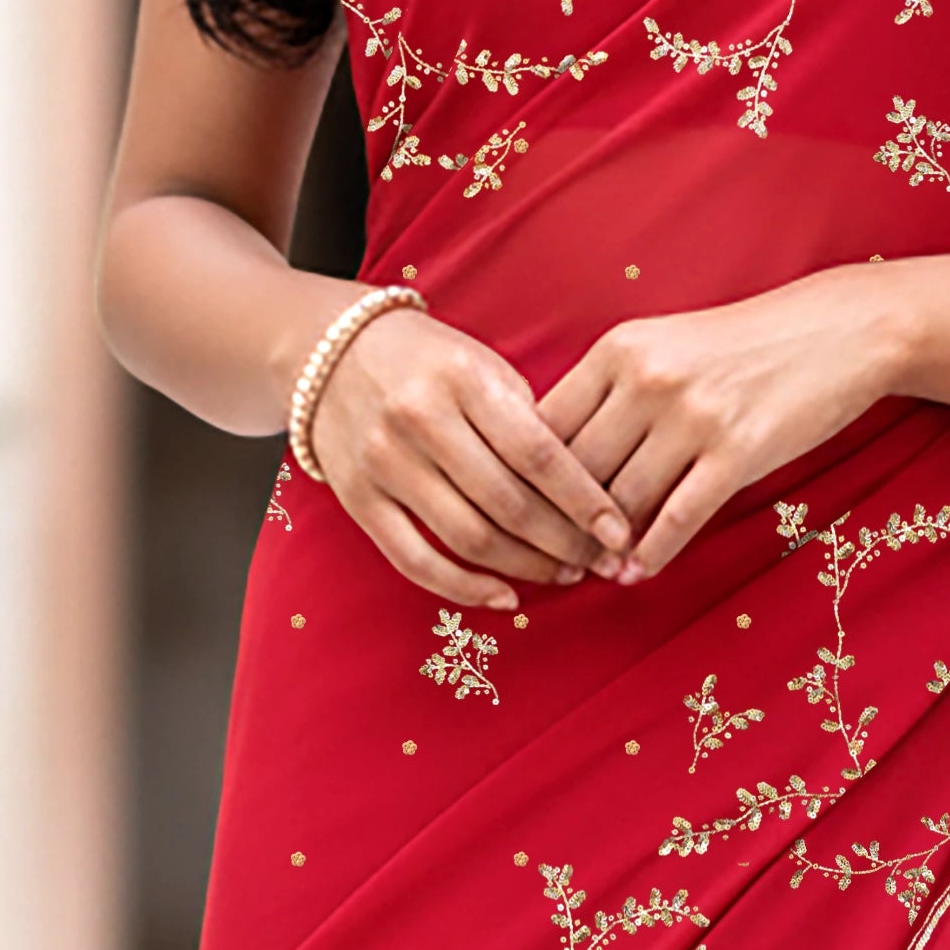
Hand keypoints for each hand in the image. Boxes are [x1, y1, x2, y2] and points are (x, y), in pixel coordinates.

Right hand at [306, 302, 632, 611]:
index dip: (585, 501)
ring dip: (526, 567)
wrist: (329, 352)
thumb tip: (586, 491)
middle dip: (565, 543)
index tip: (620, 533)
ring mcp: (385, 462)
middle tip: (601, 562)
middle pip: (508, 503)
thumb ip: (528, 418)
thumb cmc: (428, 359)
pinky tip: (504, 597)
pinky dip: (463, 588)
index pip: (539, 453)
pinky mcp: (358, 499)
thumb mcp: (483, 365)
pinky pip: (415, 560)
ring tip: (565, 574)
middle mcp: (421, 420)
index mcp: (464, 379)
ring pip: (469, 537)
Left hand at [536, 264, 910, 584]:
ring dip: (602, 545)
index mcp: (619, 347)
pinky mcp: (737, 453)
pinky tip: (636, 572)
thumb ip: (609, 390)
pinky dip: (650, 554)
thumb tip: (556, 460)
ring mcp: (693, 416)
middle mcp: (647, 378)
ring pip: (621, 501)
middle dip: (559, 522)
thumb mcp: (662, 345)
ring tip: (591, 570)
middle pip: (577, 470)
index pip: (546, 425)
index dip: (527, 477)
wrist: (835, 330)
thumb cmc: (740, 344)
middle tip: (549, 557)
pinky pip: (676, 519)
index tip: (522, 513)